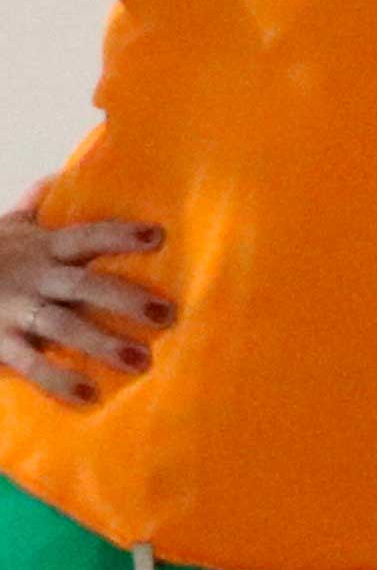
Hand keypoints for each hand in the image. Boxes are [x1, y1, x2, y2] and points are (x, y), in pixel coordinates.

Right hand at [0, 198, 174, 408]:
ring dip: (101, 343)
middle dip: (123, 298)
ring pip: (62, 326)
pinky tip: (89, 395)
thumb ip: (35, 204)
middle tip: (167, 313)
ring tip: (141, 361)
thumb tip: (64, 174)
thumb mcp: (7, 227)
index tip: (157, 236)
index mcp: (41, 249)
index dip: (119, 235)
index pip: (85, 236)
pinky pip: (31, 364)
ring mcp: (16, 310)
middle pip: (83, 285)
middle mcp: (33, 277)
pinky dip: (58, 380)